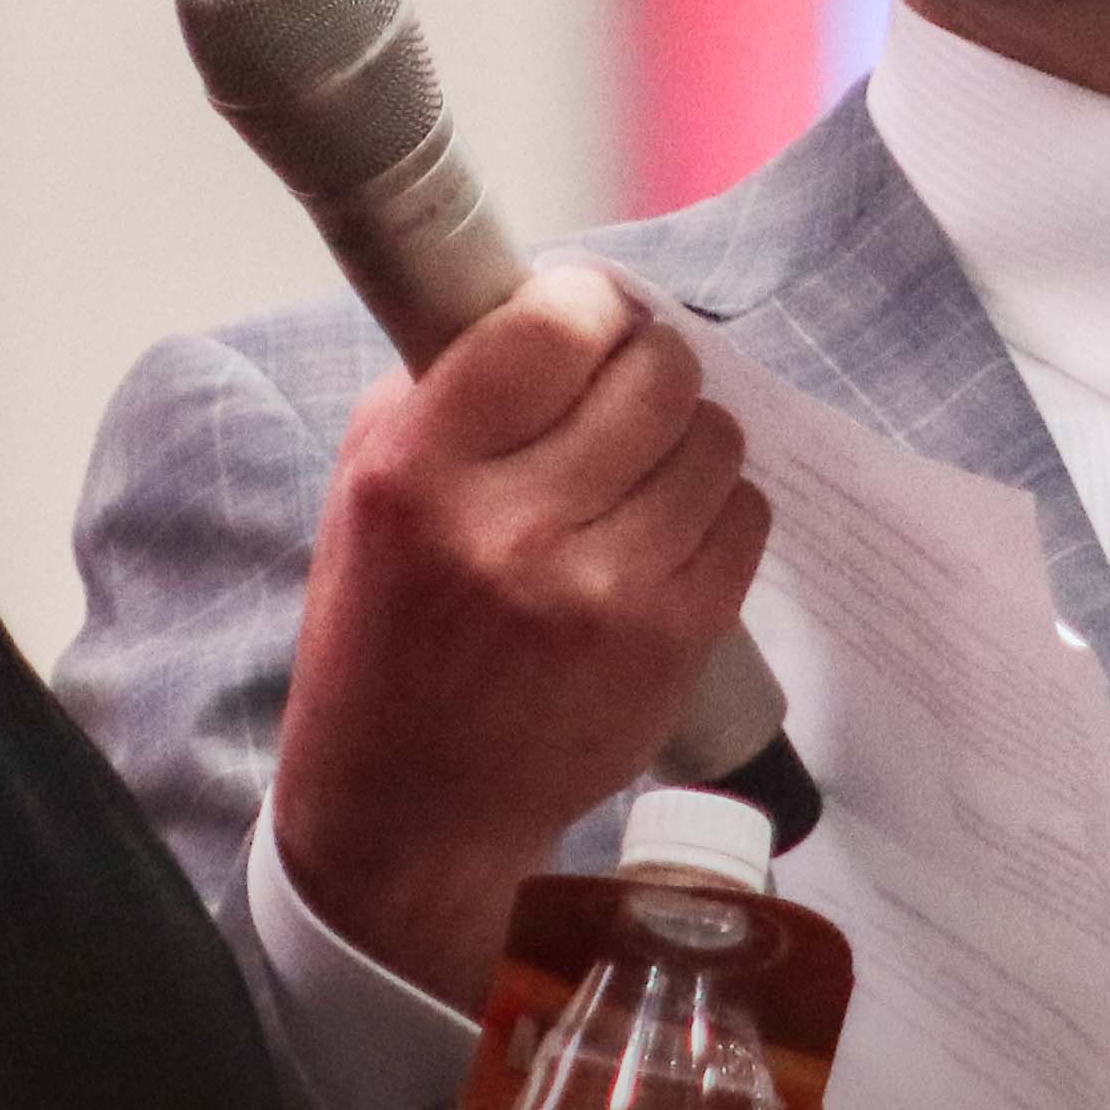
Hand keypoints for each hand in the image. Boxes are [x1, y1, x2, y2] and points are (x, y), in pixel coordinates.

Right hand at [270, 265, 771, 1010]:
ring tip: (638, 468)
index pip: (553, 327)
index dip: (584, 304)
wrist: (411, 806)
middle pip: (655, 373)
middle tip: (621, 386)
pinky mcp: (672, 645)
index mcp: (419, 477)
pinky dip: (713, 508)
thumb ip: (448, 386)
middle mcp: (514, 531)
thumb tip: (556, 303)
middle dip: (646, 361)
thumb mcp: (364, 490)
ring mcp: (605, 594)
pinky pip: (745, 519)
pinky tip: (662, 529)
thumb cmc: (383, 631)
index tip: (580, 319)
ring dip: (684, 436)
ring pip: (713, 440)